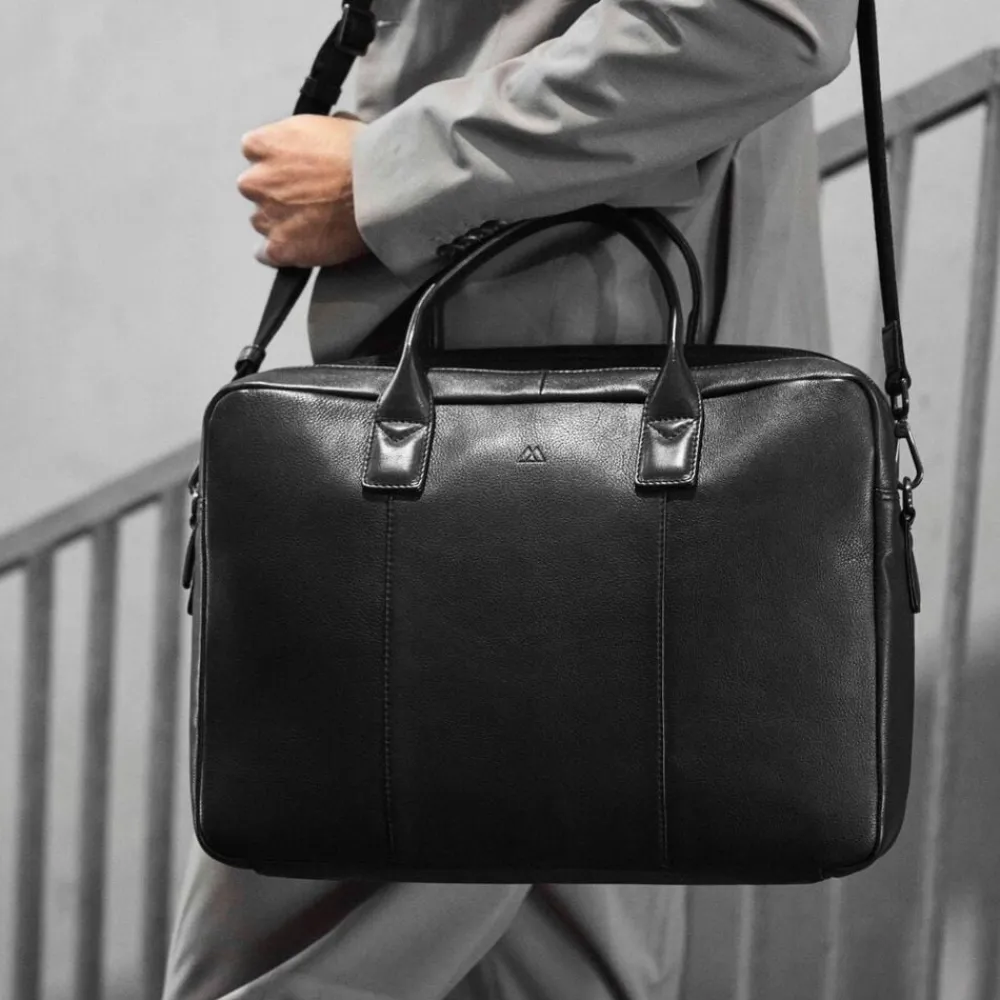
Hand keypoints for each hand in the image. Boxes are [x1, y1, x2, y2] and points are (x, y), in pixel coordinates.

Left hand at [237, 112, 369, 268]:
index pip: (256, 150)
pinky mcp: (280, 248)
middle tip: (310, 198)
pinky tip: (302, 248)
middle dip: (278, 192)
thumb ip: (311, 136)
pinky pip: (267, 254)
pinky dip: (282, 252)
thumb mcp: (333, 124)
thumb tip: (320, 141)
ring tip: (316, 224)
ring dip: (282, 222)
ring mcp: (266, 217)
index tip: (298, 168)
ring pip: (263, 222)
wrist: (381, 191)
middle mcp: (256, 180)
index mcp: (264, 143)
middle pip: (257, 188)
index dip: (279, 161)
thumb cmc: (364, 156)